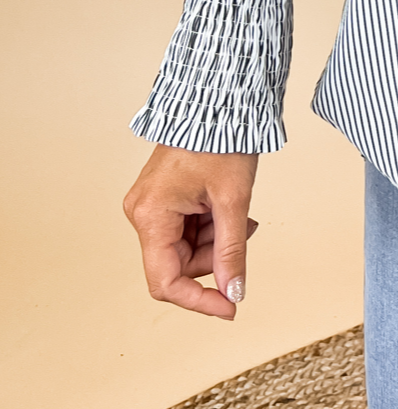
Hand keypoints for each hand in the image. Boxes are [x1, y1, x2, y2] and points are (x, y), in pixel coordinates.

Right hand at [123, 146, 259, 319]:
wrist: (218, 101)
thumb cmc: (221, 139)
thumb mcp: (233, 200)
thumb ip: (232, 251)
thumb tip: (234, 291)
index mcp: (151, 215)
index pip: (166, 281)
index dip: (199, 300)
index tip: (230, 307)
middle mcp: (142, 212)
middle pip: (178, 265)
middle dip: (215, 258)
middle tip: (245, 234)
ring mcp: (151, 206)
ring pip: (184, 249)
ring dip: (216, 240)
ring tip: (241, 214)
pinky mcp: (162, 199)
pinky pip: (185, 230)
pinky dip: (210, 227)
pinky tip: (227, 208)